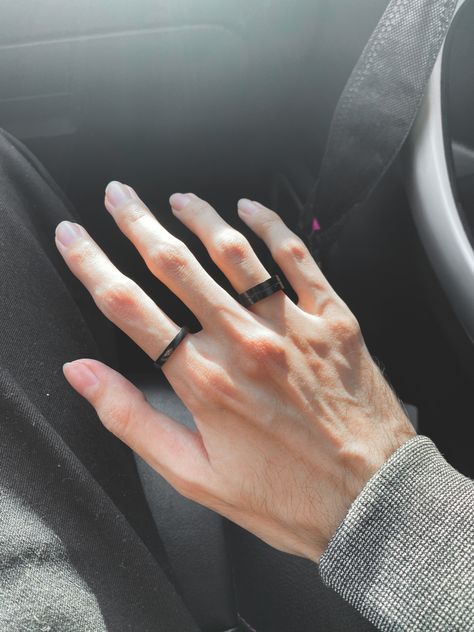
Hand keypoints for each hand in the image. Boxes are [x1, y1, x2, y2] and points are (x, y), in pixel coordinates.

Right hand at [56, 183, 415, 561]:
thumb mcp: (194, 475)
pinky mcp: (333, 320)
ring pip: (235, 252)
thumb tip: (82, 373)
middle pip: (176, 266)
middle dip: (138, 224)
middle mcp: (244, 342)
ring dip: (201, 217)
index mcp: (204, 380)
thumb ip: (132, 419)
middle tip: (118, 196)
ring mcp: (291, 326)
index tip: (73, 238)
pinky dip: (272, 226)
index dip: (91, 264)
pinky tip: (252, 209)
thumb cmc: (283, 495)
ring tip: (179, 200)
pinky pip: (298, 258)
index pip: (130, 307)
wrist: (369, 500)